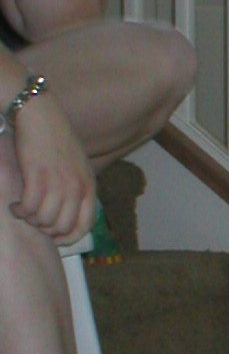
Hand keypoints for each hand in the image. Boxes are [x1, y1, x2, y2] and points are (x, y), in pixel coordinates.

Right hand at [9, 92, 96, 243]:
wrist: (41, 115)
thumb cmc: (56, 139)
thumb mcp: (78, 166)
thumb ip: (77, 188)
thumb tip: (67, 215)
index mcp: (89, 186)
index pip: (85, 225)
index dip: (69, 238)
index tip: (54, 238)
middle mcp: (76, 187)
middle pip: (62, 227)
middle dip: (45, 230)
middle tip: (34, 220)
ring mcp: (58, 183)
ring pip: (44, 221)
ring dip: (30, 220)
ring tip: (23, 210)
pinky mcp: (37, 177)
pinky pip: (29, 208)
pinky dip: (19, 211)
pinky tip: (14, 205)